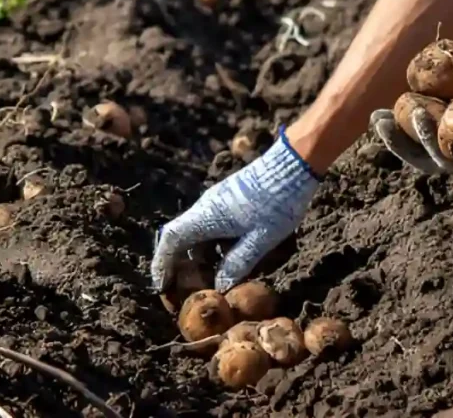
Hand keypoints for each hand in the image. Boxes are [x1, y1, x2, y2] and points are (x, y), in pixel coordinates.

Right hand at [151, 127, 320, 292]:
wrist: (291, 166)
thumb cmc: (277, 203)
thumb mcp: (260, 240)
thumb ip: (237, 265)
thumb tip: (220, 287)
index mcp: (206, 216)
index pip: (171, 240)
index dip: (162, 264)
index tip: (161, 285)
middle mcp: (205, 207)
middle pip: (181, 237)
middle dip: (180, 264)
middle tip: (187, 288)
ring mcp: (216, 201)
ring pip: (198, 232)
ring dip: (200, 255)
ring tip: (213, 279)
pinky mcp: (229, 198)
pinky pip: (211, 225)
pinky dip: (214, 245)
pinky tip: (230, 259)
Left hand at [370, 89, 452, 180]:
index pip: (436, 160)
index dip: (417, 144)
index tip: (410, 117)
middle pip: (421, 153)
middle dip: (397, 138)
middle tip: (377, 118)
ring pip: (424, 138)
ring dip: (401, 126)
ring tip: (378, 113)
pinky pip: (439, 118)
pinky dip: (423, 106)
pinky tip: (408, 90)